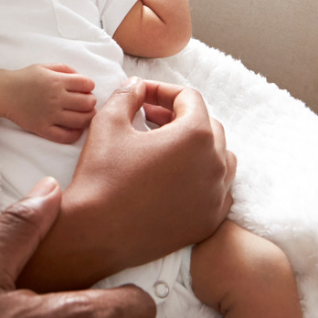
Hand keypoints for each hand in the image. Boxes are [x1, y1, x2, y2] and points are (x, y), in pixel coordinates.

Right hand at [0, 65, 95, 143]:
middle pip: (88, 103)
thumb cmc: (25, 78)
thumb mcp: (44, 67)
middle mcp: (56, 98)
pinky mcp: (44, 129)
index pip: (87, 84)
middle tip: (86, 101)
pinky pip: (67, 136)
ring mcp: (50, 115)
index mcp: (56, 81)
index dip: (89, 85)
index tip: (85, 88)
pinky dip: (76, 134)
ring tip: (83, 114)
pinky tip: (75, 128)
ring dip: (87, 117)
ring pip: (82, 121)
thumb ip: (65, 69)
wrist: (4, 93)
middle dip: (91, 101)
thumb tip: (82, 79)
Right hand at [20, 77, 234, 290]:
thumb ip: (128, 95)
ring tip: (163, 145)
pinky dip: (201, 176)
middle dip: (179, 115)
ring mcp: (217, 196)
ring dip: (195, 145)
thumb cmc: (103, 175)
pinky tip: (173, 176)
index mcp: (195, 136)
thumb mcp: (109, 122)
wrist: (98, 231)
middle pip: (208, 125)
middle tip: (148, 118)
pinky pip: (218, 189)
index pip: (189, 98)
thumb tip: (137, 85)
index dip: (162, 90)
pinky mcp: (210, 221)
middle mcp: (215, 165)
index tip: (140, 97)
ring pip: (219, 157)